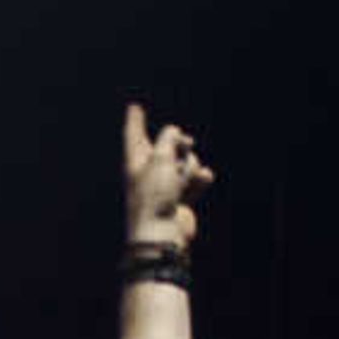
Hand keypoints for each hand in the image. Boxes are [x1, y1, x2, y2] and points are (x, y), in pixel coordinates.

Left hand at [121, 101, 213, 249]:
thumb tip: (176, 134)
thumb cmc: (155, 194)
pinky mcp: (181, 197)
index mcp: (135, 161)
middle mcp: (148, 171)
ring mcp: (165, 185)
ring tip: (187, 178)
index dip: (135, 119)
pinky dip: (200, 178)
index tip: (134, 106)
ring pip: (185, 161)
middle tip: (188, 142)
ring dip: (191, 165)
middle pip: (165, 145)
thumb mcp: (160, 157)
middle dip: (179, 142)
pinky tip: (205, 178)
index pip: (134, 134)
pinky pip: (195, 179)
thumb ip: (168, 138)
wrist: (163, 232)